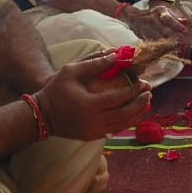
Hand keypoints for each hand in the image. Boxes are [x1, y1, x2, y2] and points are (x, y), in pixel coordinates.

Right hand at [34, 52, 151, 140]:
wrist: (42, 115)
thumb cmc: (56, 90)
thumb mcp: (71, 71)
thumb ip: (94, 63)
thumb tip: (116, 55)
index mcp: (89, 104)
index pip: (119, 97)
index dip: (134, 90)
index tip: (144, 82)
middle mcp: (93, 120)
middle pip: (125, 113)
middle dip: (140, 102)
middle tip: (149, 92)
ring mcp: (93, 131)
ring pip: (122, 124)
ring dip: (137, 113)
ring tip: (146, 102)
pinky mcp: (92, 137)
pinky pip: (115, 130)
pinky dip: (126, 122)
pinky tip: (134, 113)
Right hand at [128, 3, 191, 44]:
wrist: (134, 18)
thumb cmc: (152, 14)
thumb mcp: (163, 11)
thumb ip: (175, 17)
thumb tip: (186, 22)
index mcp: (159, 12)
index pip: (169, 19)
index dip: (177, 25)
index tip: (186, 31)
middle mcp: (154, 21)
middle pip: (166, 31)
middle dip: (177, 37)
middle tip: (186, 43)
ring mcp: (148, 30)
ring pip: (161, 39)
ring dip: (171, 44)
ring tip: (180, 48)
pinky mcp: (145, 37)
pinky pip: (155, 43)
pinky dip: (163, 47)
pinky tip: (170, 50)